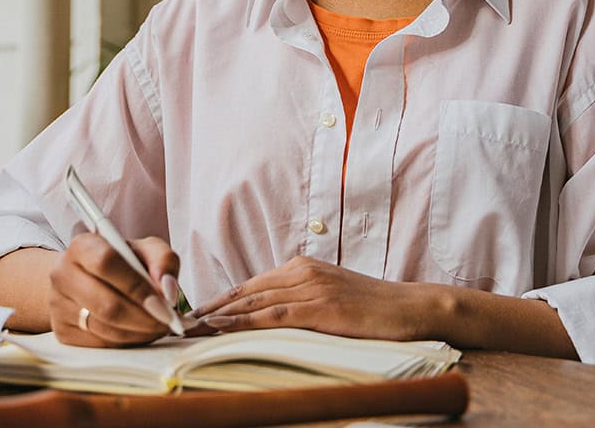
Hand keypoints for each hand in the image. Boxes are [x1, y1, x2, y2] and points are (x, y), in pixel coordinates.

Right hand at [48, 233, 180, 346]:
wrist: (87, 279)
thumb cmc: (122, 263)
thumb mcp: (145, 251)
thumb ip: (164, 261)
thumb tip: (168, 293)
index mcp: (82, 246)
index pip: (106, 263)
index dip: (137, 287)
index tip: (164, 305)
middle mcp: (62, 273)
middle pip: (106, 304)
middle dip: (145, 319)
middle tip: (169, 323)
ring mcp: (58, 305)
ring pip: (105, 329)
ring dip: (140, 333)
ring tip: (158, 327)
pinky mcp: (61, 331)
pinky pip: (101, 344)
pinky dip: (127, 342)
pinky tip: (139, 332)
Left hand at [194, 256, 435, 341]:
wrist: (412, 308)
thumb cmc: (373, 308)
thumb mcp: (330, 296)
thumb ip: (301, 299)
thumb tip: (269, 315)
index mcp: (301, 267)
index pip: (251, 284)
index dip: (221, 299)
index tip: (195, 311)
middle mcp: (301, 272)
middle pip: (245, 291)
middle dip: (211, 306)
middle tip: (182, 320)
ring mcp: (311, 288)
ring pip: (253, 302)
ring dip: (219, 315)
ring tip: (193, 326)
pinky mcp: (321, 308)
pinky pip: (273, 314)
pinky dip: (244, 321)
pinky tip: (223, 327)